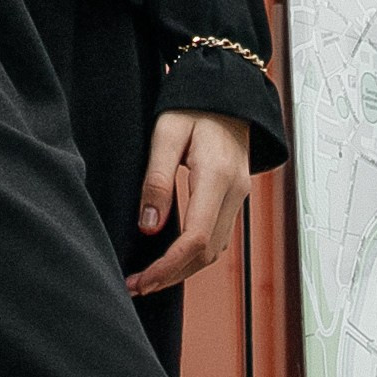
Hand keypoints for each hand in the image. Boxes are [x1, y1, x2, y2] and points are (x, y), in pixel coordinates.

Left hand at [130, 108, 251, 294]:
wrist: (228, 90)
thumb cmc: (194, 105)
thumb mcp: (166, 134)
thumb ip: (157, 180)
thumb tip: (149, 227)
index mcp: (216, 176)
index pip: (195, 238)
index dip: (167, 267)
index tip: (140, 280)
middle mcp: (235, 191)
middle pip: (207, 253)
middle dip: (172, 276)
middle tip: (137, 286)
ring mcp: (240, 195)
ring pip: (216, 250)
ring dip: (184, 269)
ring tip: (150, 277)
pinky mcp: (236, 196)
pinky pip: (219, 236)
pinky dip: (196, 255)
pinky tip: (173, 257)